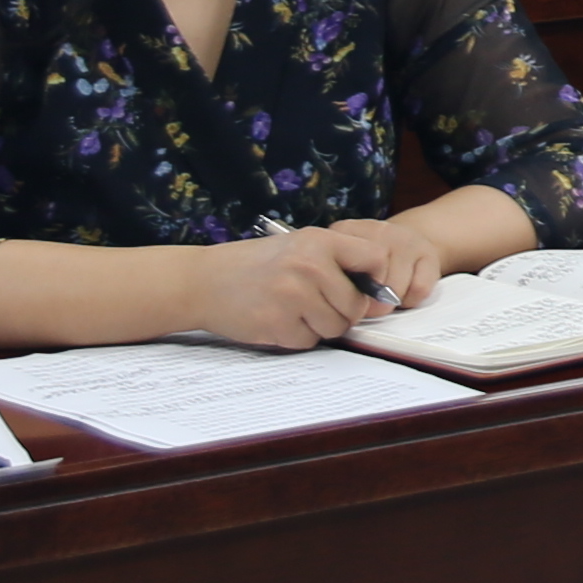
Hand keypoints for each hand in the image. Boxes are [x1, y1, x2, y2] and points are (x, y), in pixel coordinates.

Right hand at [177, 225, 412, 350]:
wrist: (203, 281)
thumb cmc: (256, 264)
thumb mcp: (298, 245)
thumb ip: (337, 261)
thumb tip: (380, 295)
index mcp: (319, 241)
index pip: (375, 259)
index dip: (376, 280)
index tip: (365, 290)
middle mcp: (310, 266)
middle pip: (355, 306)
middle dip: (341, 312)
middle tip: (314, 303)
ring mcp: (293, 296)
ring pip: (335, 327)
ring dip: (319, 326)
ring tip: (293, 309)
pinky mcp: (278, 324)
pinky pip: (308, 341)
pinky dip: (296, 337)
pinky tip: (277, 320)